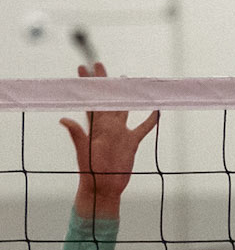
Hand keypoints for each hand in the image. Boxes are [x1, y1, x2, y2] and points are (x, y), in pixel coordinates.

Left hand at [61, 64, 158, 217]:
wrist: (104, 186)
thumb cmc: (91, 170)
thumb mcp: (83, 151)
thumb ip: (77, 134)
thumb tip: (64, 120)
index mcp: (95, 125)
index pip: (90, 99)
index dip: (86, 84)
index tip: (82, 68)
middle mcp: (108, 125)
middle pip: (106, 98)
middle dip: (102, 82)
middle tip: (98, 64)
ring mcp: (121, 132)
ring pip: (123, 108)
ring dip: (123, 95)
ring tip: (123, 80)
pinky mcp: (132, 142)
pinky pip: (143, 127)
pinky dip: (150, 119)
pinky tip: (155, 109)